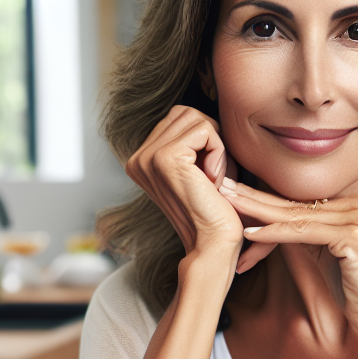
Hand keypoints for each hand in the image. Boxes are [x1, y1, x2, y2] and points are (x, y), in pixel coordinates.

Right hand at [125, 106, 243, 259]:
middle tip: (215, 176)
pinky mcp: (165, 157)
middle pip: (186, 113)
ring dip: (217, 146)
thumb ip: (193, 145)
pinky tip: (214, 182)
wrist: (214, 245)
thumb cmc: (215, 212)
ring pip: (196, 118)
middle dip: (212, 139)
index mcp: (141, 161)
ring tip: (214, 179)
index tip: (210, 176)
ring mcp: (148, 157)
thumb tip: (206, 115)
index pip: (179, 119)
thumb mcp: (199, 172)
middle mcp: (138, 158)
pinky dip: (220, 152)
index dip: (206, 140)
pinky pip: (205, 130)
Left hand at [218, 179, 357, 342]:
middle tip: (223, 187)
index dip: (267, 201)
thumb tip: (274, 221)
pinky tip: (251, 233)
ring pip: (297, 215)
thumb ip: (310, 234)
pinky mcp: (355, 236)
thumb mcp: (330, 256)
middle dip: (257, 197)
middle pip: (298, 203)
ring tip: (228, 204)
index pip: (303, 202)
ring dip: (258, 211)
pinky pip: (305, 232)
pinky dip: (275, 233)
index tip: (235, 196)